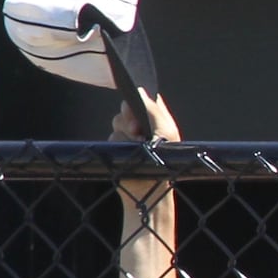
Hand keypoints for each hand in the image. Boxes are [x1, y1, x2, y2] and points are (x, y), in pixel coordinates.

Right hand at [111, 89, 179, 205]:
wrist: (151, 188)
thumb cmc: (165, 162)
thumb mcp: (165, 131)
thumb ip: (153, 109)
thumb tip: (140, 90)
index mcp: (159, 119)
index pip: (146, 99)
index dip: (139, 101)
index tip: (139, 110)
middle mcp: (143, 125)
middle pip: (127, 108)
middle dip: (130, 118)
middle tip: (138, 132)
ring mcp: (129, 136)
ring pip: (117, 122)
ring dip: (125, 134)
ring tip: (137, 147)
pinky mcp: (118, 146)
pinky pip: (111, 136)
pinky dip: (119, 143)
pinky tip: (128, 154)